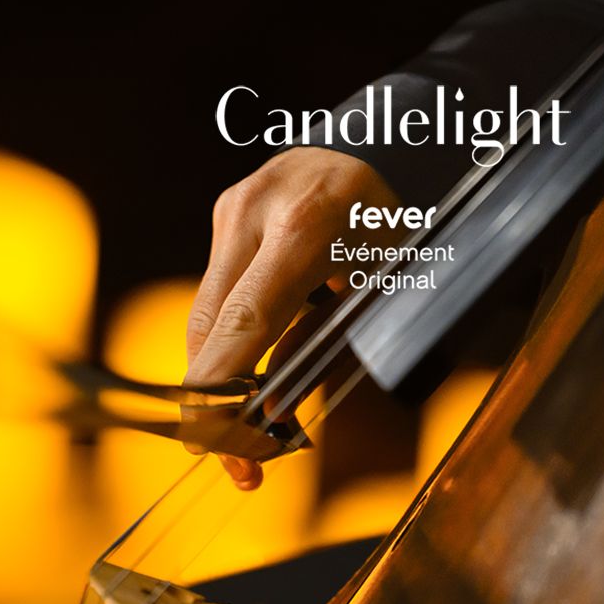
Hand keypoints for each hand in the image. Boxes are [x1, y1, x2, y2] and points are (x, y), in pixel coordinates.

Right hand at [185, 146, 400, 486]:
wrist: (379, 146)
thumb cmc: (399, 221)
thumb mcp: (381, 287)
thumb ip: (324, 345)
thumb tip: (273, 409)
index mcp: (305, 227)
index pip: (242, 324)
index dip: (220, 392)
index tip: (219, 445)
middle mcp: (254, 211)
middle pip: (208, 324)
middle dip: (211, 398)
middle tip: (237, 458)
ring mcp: (233, 207)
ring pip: (204, 311)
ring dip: (217, 371)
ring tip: (245, 424)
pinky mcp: (225, 212)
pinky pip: (217, 289)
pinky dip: (228, 336)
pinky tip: (248, 369)